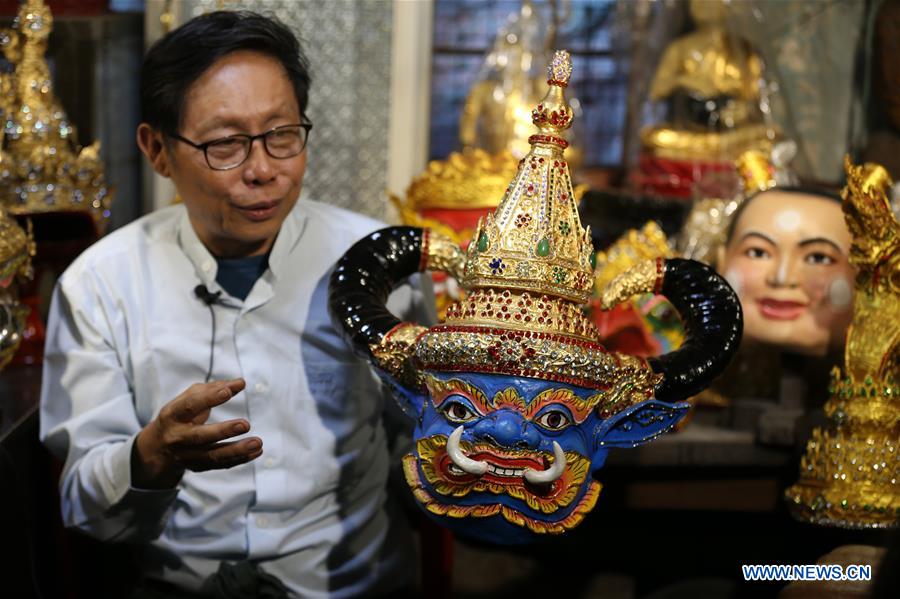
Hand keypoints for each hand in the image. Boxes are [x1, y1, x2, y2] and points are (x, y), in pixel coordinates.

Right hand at [131, 378, 261, 488]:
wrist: (159, 447)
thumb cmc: (181, 414)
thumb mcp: (189, 398)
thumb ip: (214, 388)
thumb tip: (240, 383)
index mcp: (172, 415)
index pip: (189, 406)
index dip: (208, 398)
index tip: (228, 391)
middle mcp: (177, 437)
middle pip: (200, 436)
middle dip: (224, 431)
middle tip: (245, 424)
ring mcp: (187, 455)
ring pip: (213, 455)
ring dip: (237, 450)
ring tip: (258, 443)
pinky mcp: (197, 466)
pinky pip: (220, 464)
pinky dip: (240, 459)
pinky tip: (256, 451)